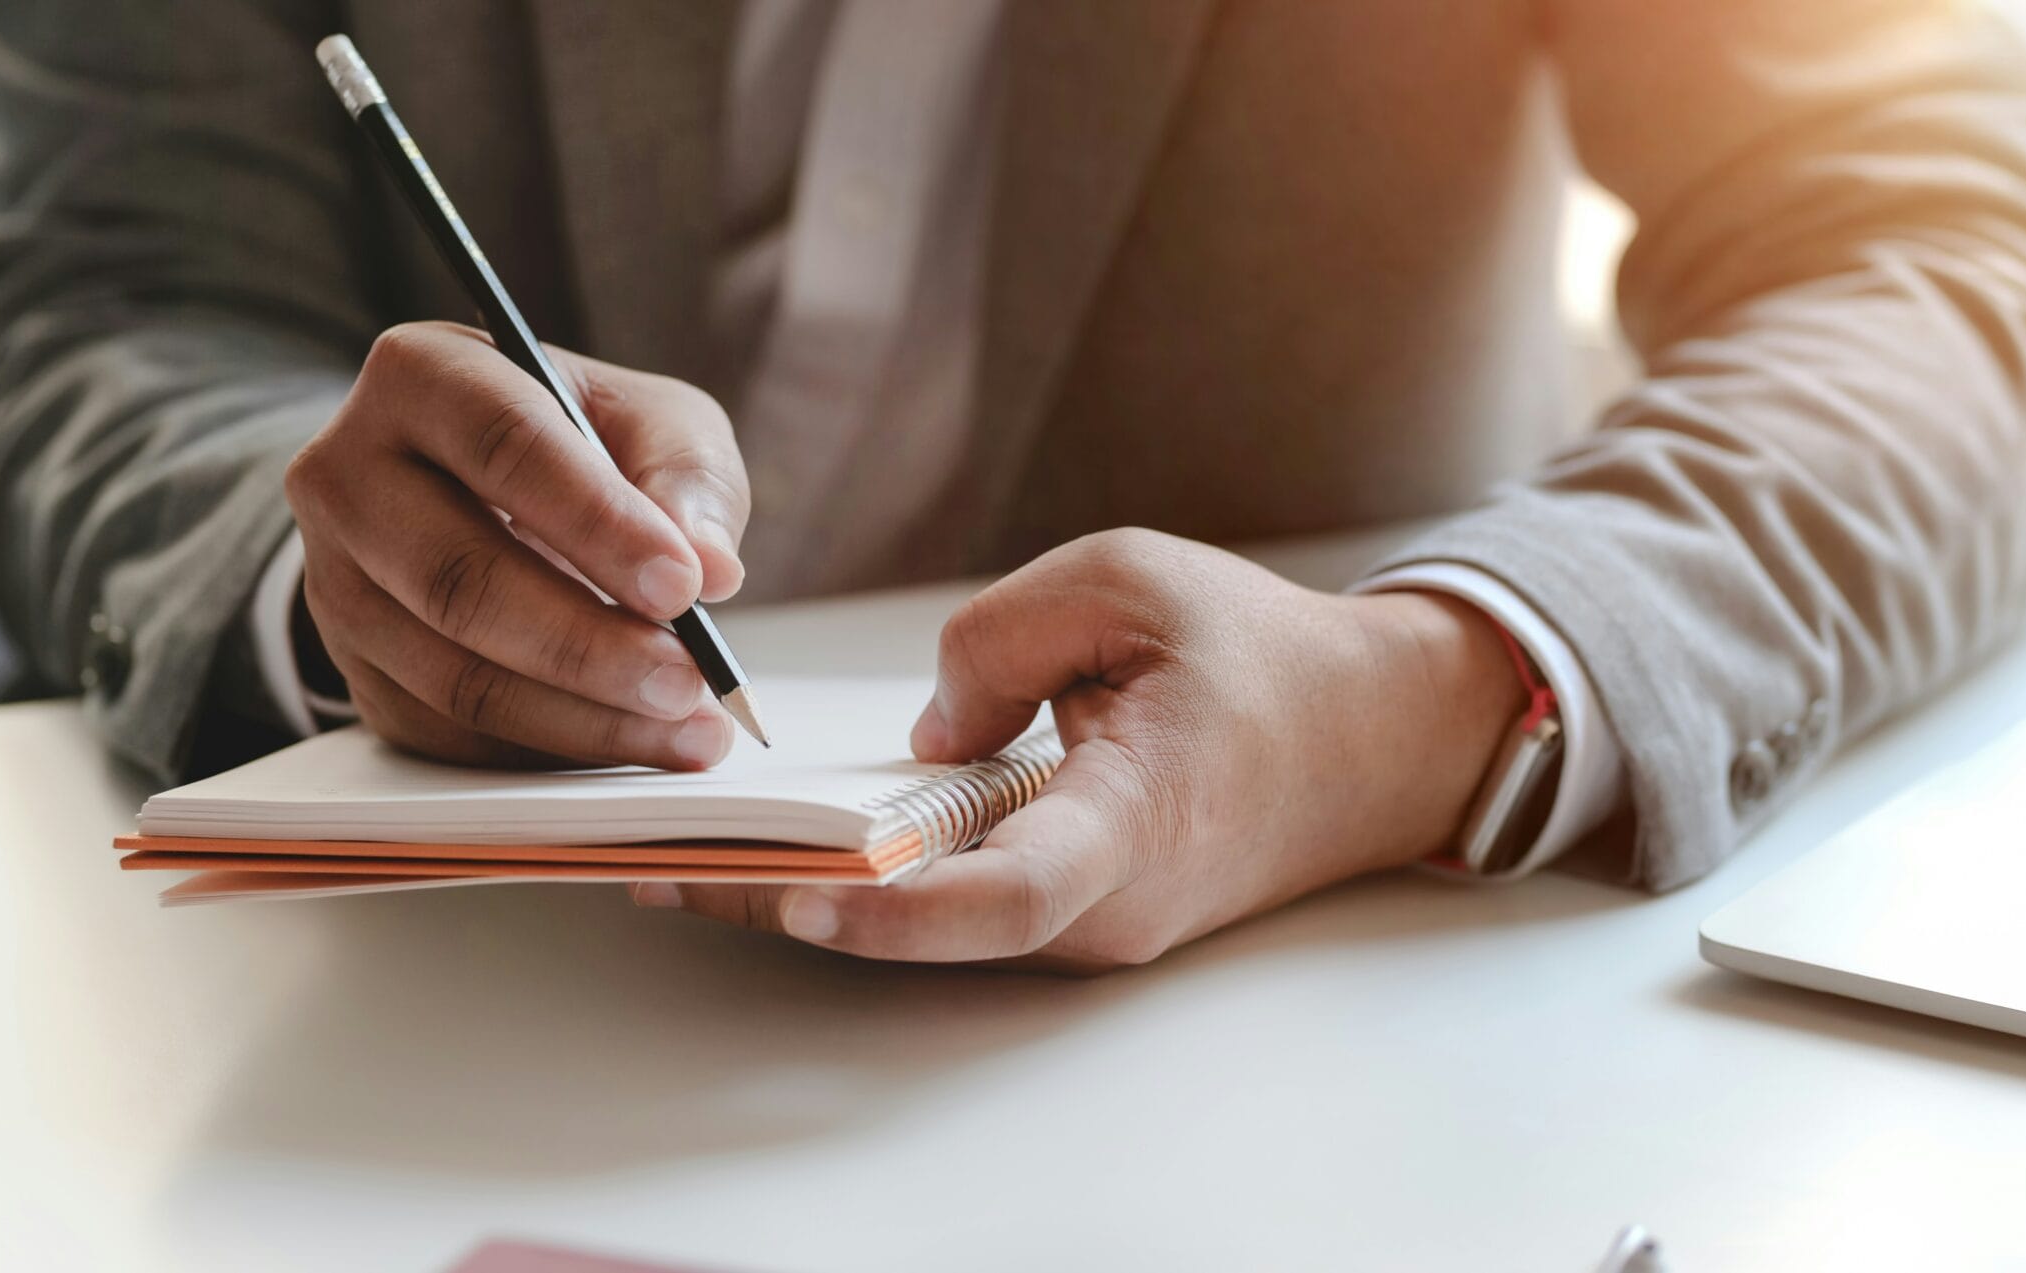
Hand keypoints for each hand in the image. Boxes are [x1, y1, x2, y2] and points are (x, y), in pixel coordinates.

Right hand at [285, 321, 749, 768]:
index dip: (598, 524)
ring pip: (454, 675)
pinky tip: (632, 747)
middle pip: (461, 578)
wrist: (493, 492)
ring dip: (582, 718)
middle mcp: (350, 474)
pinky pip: (450, 734)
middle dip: (589, 644)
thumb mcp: (652, 422)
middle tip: (689, 679)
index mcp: (424, 376)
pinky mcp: (356, 670)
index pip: (505, 447)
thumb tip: (711, 566)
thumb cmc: (584, 444)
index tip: (684, 588)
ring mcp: (336, 581)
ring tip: (685, 728)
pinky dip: (551, 752)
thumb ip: (689, 477)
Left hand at [645, 529, 1529, 968]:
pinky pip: (961, 907)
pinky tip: (788, 836)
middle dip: (788, 896)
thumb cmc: (1263, 656)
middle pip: (928, 928)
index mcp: (1135, 822)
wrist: (1375, 739)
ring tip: (683, 842)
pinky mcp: (1079, 920)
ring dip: (815, 888)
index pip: (1004, 895)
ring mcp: (1094, 929)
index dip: (888, 906)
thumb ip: (1003, 633)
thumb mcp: (1131, 579)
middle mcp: (1108, 906)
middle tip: (650, 855)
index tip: (792, 890)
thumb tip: (922, 728)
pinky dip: (874, 876)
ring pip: (933, 926)